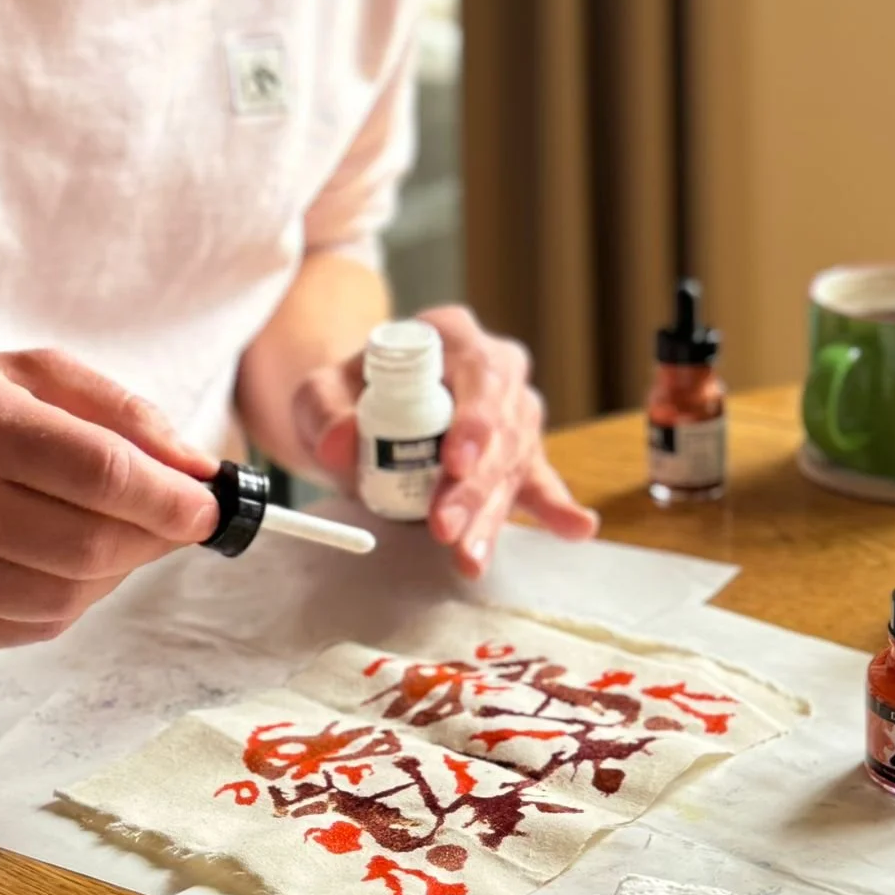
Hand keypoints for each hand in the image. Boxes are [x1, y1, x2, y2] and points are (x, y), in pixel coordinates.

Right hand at [0, 351, 218, 652]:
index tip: (208, 505)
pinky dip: (72, 601)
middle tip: (174, 520)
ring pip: (67, 599)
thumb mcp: (22, 373)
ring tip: (118, 538)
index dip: (173, 497)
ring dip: (117, 574)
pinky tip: (65, 564)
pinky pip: (30, 629)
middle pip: (92, 545)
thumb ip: (119, 411)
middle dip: (155, 538)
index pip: (102, 474)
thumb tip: (198, 467)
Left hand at [293, 305, 598, 577]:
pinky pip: (540, 482)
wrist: (364, 410)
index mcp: (451, 336)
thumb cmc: (347, 393)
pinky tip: (577, 528)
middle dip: (473, 485)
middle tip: (444, 527)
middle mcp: (494, 370)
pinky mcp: (519, 456)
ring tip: (469, 558)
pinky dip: (555, 508)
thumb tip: (340, 443)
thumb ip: (323, 411)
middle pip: (501, 427)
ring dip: (490, 514)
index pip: (479, 371)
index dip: (474, 418)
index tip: (455, 462)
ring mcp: (513, 414)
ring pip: (514, 464)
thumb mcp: (318, 392)